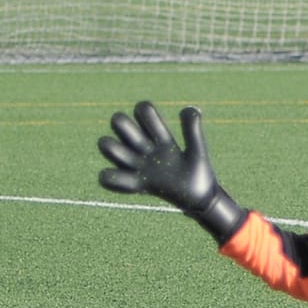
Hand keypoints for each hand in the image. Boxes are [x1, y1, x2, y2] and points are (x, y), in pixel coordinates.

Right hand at [98, 102, 246, 243]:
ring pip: (108, 146)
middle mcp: (145, 148)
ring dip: (112, 148)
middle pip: (119, 122)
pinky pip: (109, 178)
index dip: (145, 113)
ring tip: (130, 159)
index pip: (143, 111)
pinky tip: (131, 180)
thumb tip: (189, 108)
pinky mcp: (137, 184)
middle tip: (139, 141)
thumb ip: (193, 130)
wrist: (200, 199)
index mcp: (160, 137)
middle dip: (122, 124)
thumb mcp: (197, 149)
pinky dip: (110, 177)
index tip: (159, 130)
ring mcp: (139, 165)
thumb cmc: (199, 172)